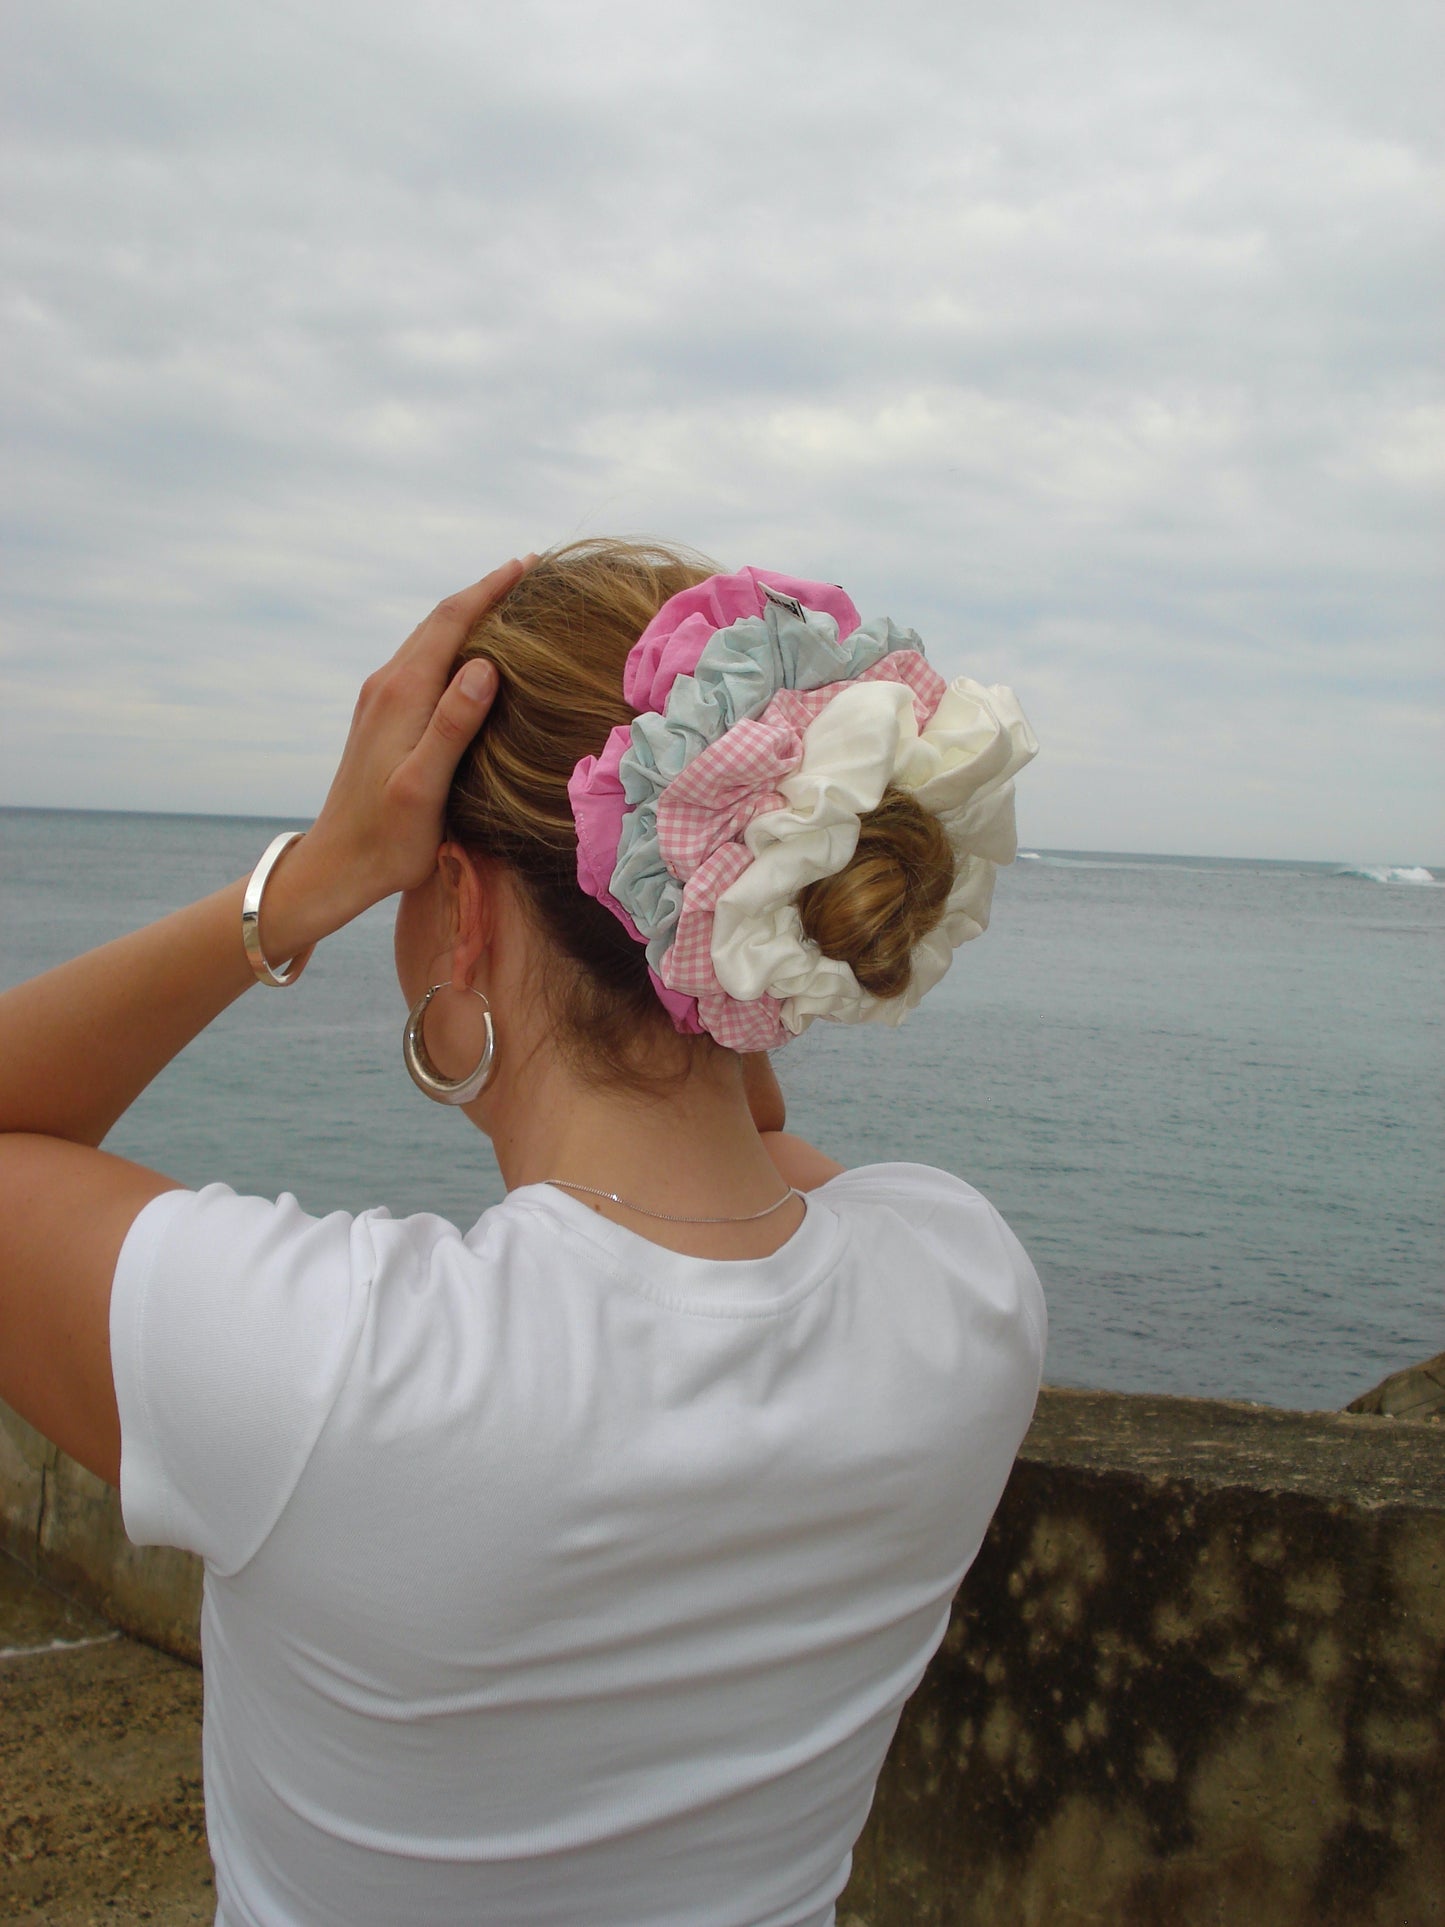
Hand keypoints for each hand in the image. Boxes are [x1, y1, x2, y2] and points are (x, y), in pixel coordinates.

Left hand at [279, 561, 526, 935]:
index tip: (530, 563)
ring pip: (430, 639)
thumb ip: (452, 725)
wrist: (337, 866)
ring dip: (468, 616)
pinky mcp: (381, 717)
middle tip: (531, 574)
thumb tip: (484, 666)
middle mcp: (387, 685)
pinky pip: (423, 662)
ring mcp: (380, 700)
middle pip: (439, 621)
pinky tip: (473, 657)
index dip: (491, 588)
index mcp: (402, 693)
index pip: (450, 621)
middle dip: (484, 593)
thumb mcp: (425, 786)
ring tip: (510, 604)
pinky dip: (453, 644)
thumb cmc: (388, 838)